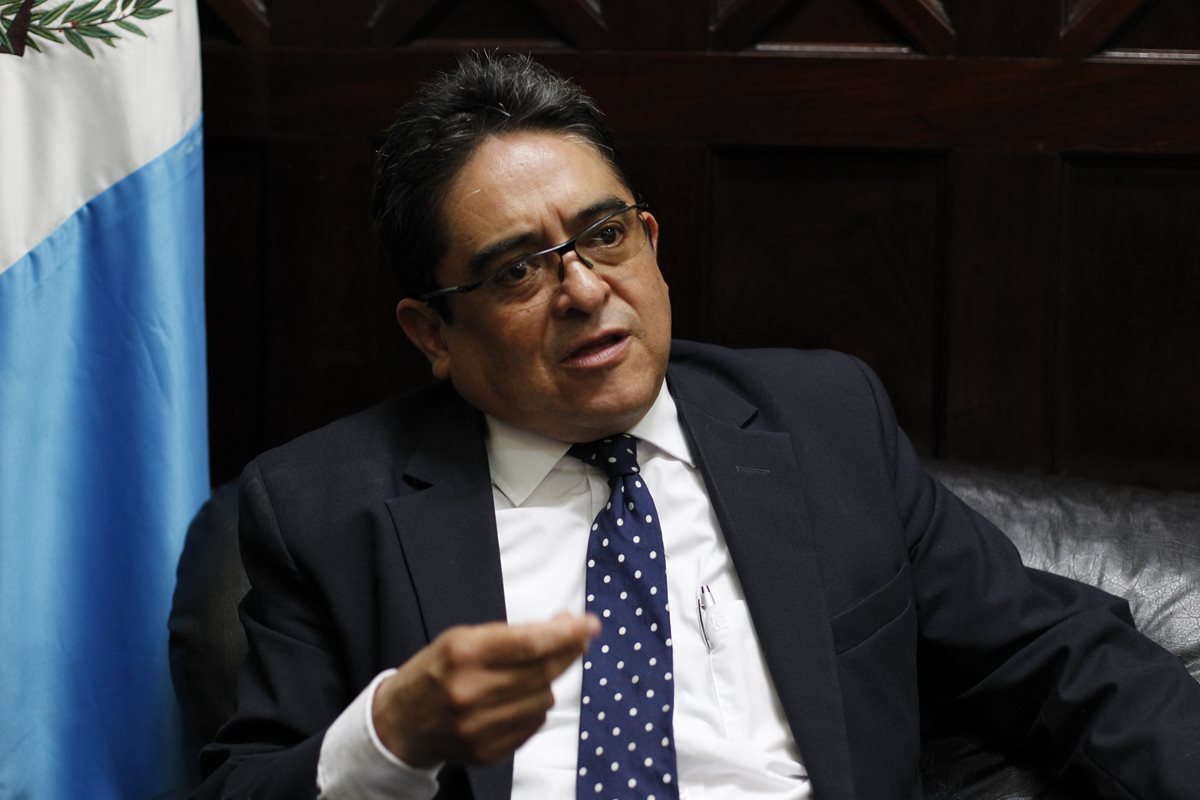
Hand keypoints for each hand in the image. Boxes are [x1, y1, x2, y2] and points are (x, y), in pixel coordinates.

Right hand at [372, 612, 599, 766]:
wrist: (401, 723)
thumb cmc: (437, 671)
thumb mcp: (464, 638)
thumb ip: (515, 633)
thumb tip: (566, 625)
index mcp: (463, 654)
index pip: (530, 643)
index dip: (567, 633)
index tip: (590, 624)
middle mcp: (471, 692)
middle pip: (543, 671)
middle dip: (569, 651)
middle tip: (582, 637)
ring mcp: (479, 727)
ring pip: (543, 698)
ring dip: (547, 680)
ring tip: (529, 671)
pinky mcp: (488, 752)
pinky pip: (533, 723)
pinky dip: (534, 705)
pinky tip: (518, 696)